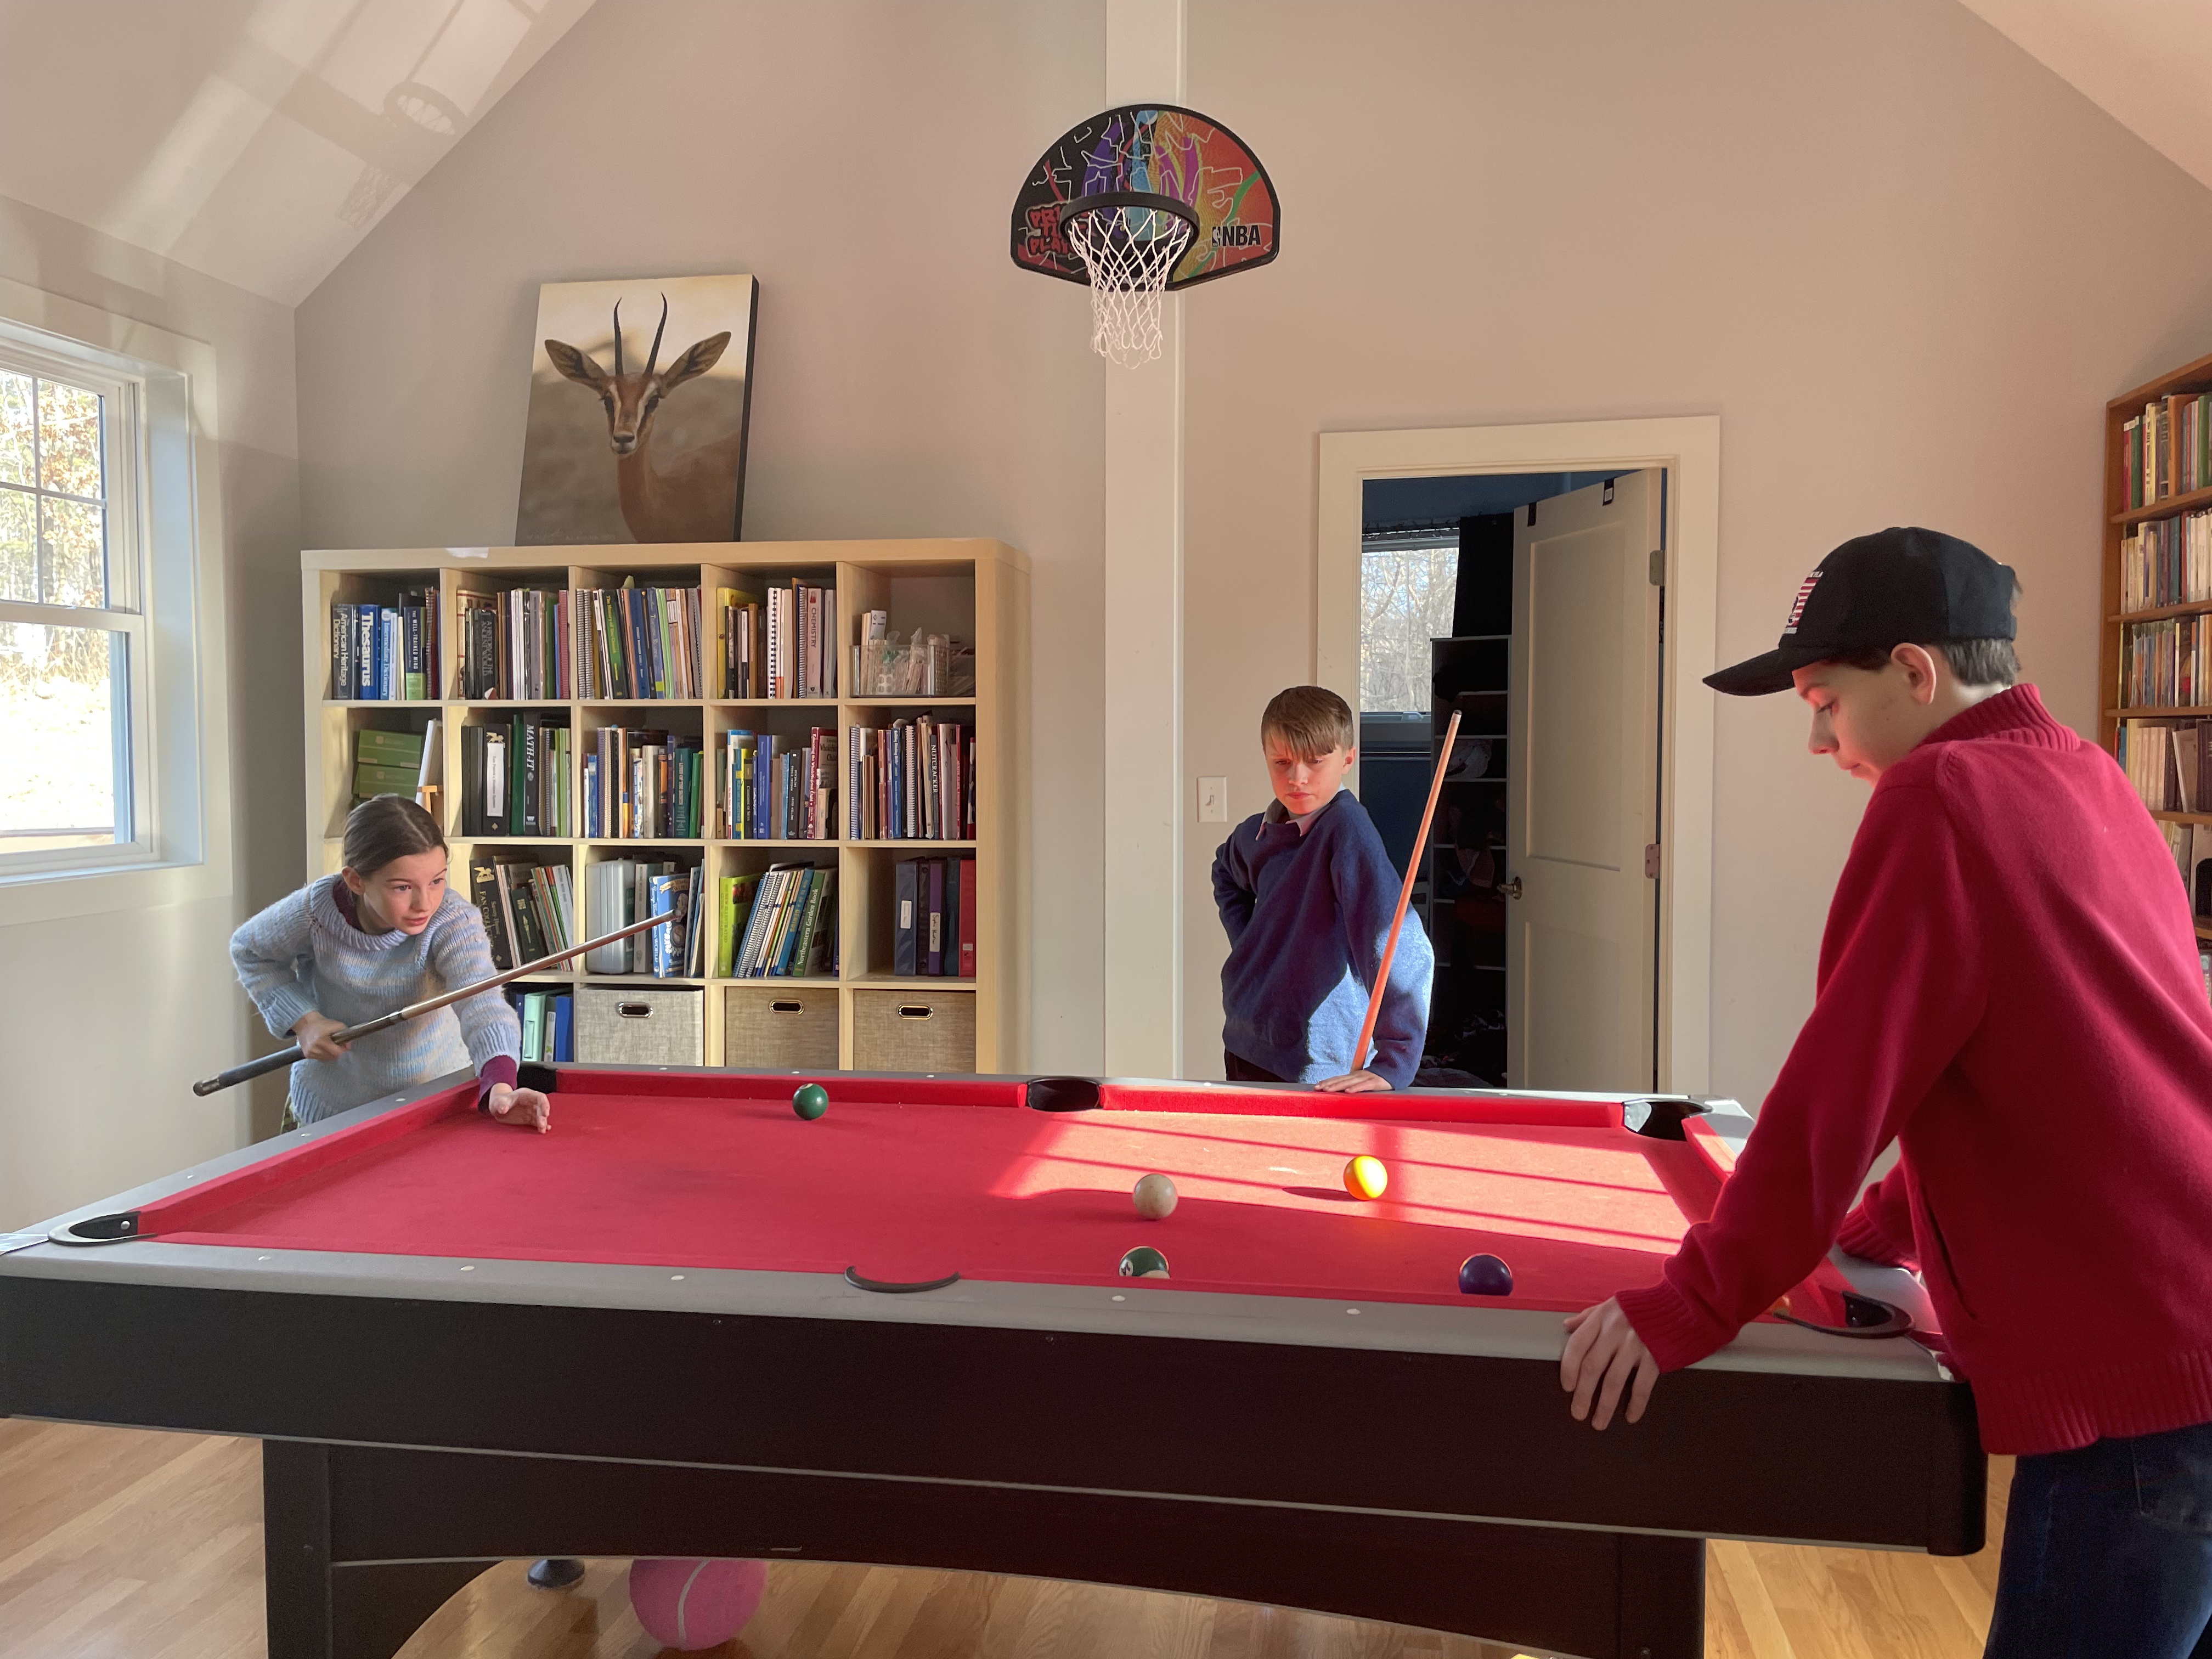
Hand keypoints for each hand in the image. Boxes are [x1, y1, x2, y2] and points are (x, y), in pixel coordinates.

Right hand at [289, 1012, 347, 1061]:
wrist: (305, 1024)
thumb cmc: (322, 1023)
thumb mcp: (337, 1025)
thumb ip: (346, 1034)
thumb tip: (349, 1047)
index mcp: (321, 1040)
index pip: (336, 1053)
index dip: (342, 1050)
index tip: (344, 1046)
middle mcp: (314, 1048)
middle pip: (332, 1057)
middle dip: (337, 1052)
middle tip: (338, 1045)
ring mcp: (310, 1052)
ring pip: (327, 1059)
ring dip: (331, 1054)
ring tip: (330, 1046)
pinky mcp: (307, 1055)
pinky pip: (320, 1058)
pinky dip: (324, 1055)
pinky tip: (324, 1048)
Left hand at [487, 1084, 551, 1132]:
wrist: (497, 1108)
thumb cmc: (499, 1102)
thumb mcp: (498, 1102)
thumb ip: (501, 1105)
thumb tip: (503, 1109)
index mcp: (526, 1095)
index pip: (540, 1098)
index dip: (545, 1105)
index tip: (545, 1114)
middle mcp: (531, 1102)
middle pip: (541, 1108)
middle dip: (542, 1117)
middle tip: (541, 1126)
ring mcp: (530, 1111)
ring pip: (540, 1116)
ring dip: (542, 1123)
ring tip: (542, 1131)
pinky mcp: (528, 1119)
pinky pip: (536, 1122)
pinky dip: (540, 1126)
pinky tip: (543, 1130)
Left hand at [1314, 1068, 1390, 1093]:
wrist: (1394, 1072)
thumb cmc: (1376, 1079)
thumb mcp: (1362, 1081)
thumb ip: (1353, 1085)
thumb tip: (1342, 1091)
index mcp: (1354, 1076)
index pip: (1338, 1078)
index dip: (1327, 1081)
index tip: (1316, 1086)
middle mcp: (1357, 1076)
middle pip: (1340, 1079)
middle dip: (1328, 1084)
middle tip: (1317, 1088)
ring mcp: (1365, 1078)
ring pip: (1349, 1082)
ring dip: (1337, 1086)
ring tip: (1328, 1090)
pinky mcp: (1374, 1083)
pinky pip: (1363, 1086)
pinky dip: (1355, 1088)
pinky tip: (1348, 1092)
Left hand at [1560, 1297, 1658, 1429]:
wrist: (1682, 1303)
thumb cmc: (1643, 1305)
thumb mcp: (1612, 1304)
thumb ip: (1589, 1316)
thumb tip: (1567, 1326)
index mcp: (1601, 1318)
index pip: (1576, 1346)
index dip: (1568, 1369)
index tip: (1566, 1387)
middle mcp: (1615, 1331)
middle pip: (1592, 1368)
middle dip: (1583, 1394)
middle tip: (1578, 1413)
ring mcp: (1636, 1344)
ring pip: (1614, 1381)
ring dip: (1604, 1406)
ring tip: (1598, 1423)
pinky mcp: (1656, 1356)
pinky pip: (1642, 1385)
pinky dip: (1636, 1404)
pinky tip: (1631, 1416)